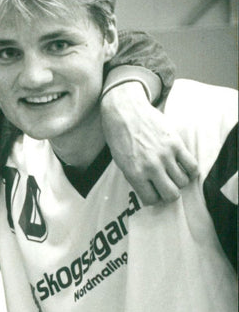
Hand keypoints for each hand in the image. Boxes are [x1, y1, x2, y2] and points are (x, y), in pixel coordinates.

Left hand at [101, 82, 197, 204]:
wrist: (125, 111)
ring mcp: (165, 155)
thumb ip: (136, 177)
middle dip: (169, 193)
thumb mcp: (121, 162)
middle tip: (165, 185)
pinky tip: (184, 167)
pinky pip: (193, 166)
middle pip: (171, 195)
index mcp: (134, 174)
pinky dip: (191, 170)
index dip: (153, 198)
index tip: (153, 192)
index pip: (152, 200)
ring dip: (179, 181)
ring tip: (172, 173)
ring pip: (183, 181)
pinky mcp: (176, 143)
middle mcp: (151, 167)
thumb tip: (151, 191)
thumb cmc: (119, 137)